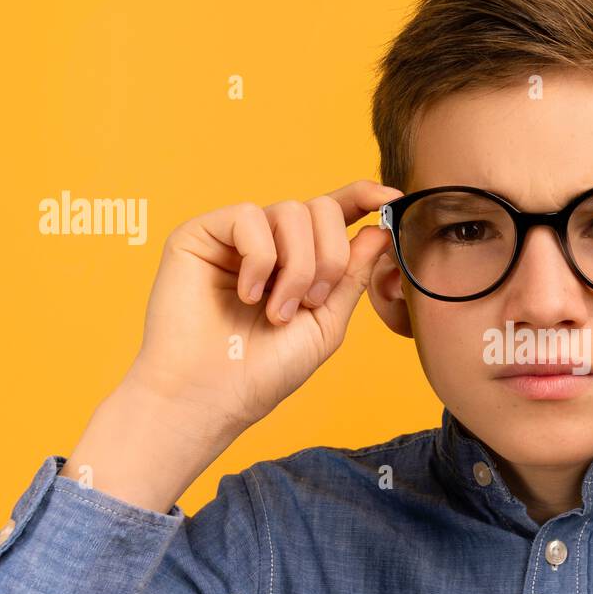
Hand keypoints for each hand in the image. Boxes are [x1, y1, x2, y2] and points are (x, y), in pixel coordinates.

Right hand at [124, 180, 401, 434]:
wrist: (210, 396)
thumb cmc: (263, 370)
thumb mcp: (325, 324)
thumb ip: (351, 276)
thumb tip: (379, 230)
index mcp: (299, 260)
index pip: (334, 213)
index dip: (362, 197)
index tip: (392, 197)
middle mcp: (268, 242)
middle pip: (320, 208)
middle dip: (330, 256)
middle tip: (311, 302)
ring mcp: (234, 237)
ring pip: (290, 211)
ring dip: (297, 266)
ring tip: (277, 311)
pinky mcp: (199, 234)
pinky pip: (248, 216)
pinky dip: (259, 258)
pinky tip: (246, 295)